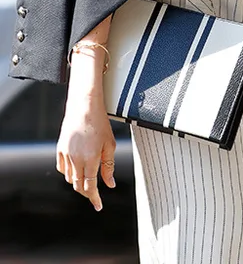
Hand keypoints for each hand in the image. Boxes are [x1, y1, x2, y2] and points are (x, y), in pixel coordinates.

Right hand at [57, 60, 115, 211]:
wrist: (84, 108)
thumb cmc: (100, 125)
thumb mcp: (109, 145)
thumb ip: (109, 166)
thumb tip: (110, 185)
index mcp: (90, 159)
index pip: (90, 186)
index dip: (94, 198)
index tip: (98, 206)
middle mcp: (76, 160)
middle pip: (79, 185)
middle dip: (87, 192)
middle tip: (95, 195)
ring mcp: (66, 155)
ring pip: (70, 178)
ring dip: (79, 182)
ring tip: (88, 181)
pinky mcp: (59, 150)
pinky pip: (63, 169)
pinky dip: (70, 173)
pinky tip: (77, 170)